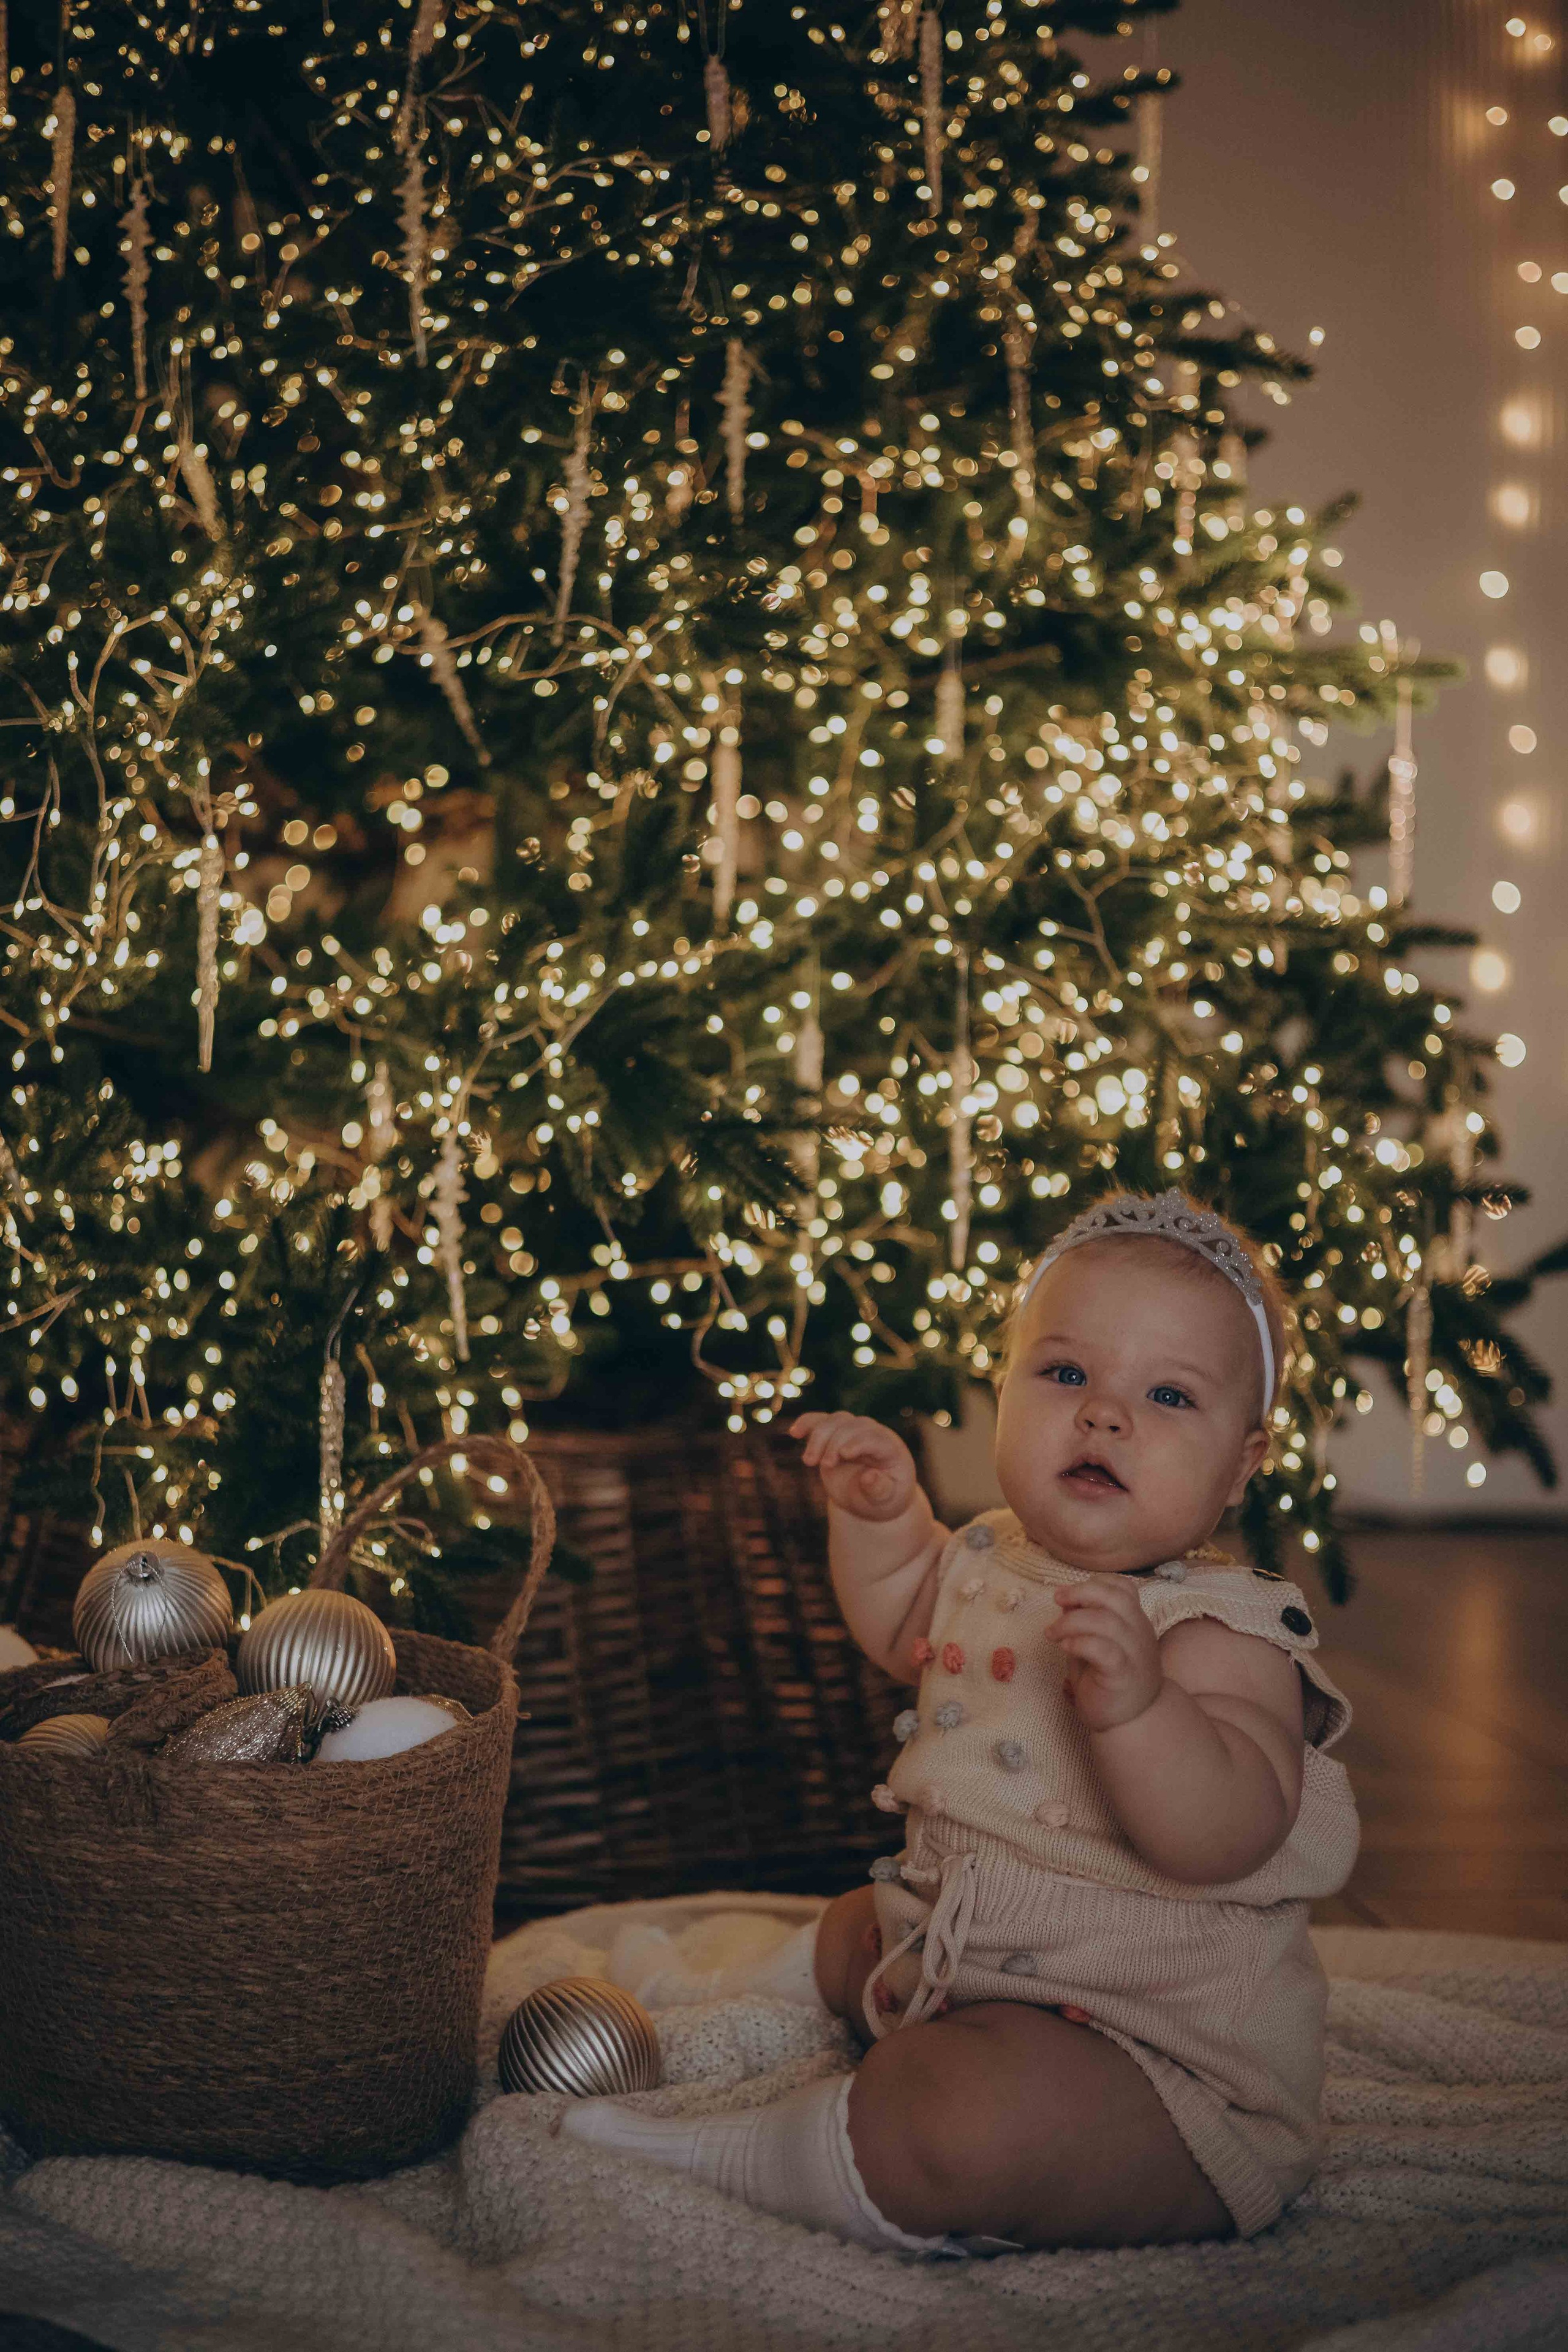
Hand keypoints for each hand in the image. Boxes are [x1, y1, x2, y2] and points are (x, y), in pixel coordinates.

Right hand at [792, 1412, 918, 1522]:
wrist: (870, 1497)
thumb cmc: (883, 1498)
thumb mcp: (886, 1500)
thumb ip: (879, 1490)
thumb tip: (869, 1476)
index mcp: (890, 1449)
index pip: (875, 1438)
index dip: (859, 1443)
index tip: (844, 1454)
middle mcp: (873, 1434)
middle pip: (852, 1427)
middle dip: (835, 1443)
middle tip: (825, 1466)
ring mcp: (852, 1432)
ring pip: (834, 1421)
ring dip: (818, 1437)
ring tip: (808, 1462)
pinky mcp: (834, 1435)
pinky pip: (820, 1421)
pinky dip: (807, 1423)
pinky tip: (794, 1432)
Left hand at [1049, 1577, 1163, 1733]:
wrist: (1131, 1723)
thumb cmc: (1109, 1681)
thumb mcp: (1096, 1645)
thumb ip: (1085, 1623)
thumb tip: (1066, 1602)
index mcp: (1135, 1622)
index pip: (1124, 1588)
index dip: (1095, 1583)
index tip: (1070, 1596)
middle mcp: (1139, 1633)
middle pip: (1116, 1598)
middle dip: (1082, 1592)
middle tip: (1057, 1600)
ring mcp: (1135, 1654)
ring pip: (1107, 1622)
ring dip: (1072, 1621)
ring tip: (1053, 1633)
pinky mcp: (1124, 1675)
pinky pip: (1105, 1650)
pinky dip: (1080, 1643)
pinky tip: (1064, 1648)